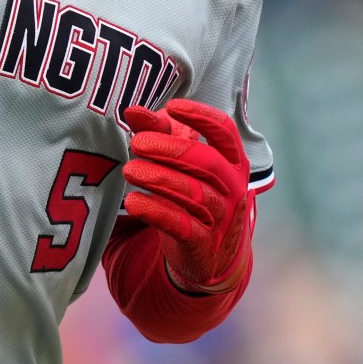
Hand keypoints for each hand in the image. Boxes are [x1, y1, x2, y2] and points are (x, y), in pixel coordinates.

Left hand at [122, 99, 252, 293]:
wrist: (211, 256)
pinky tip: (133, 201)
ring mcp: (221, 218)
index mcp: (232, 162)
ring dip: (159, 179)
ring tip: (129, 170)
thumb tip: (132, 110)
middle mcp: (233, 188)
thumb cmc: (195, 195)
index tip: (173, 107)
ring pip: (193, 193)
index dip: (201, 116)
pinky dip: (156, 211)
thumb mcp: (182, 165)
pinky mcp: (203, 244)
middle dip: (171, 149)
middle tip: (137, 143)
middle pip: (207, 162)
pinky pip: (181, 225)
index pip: (225, 132)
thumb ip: (159, 134)